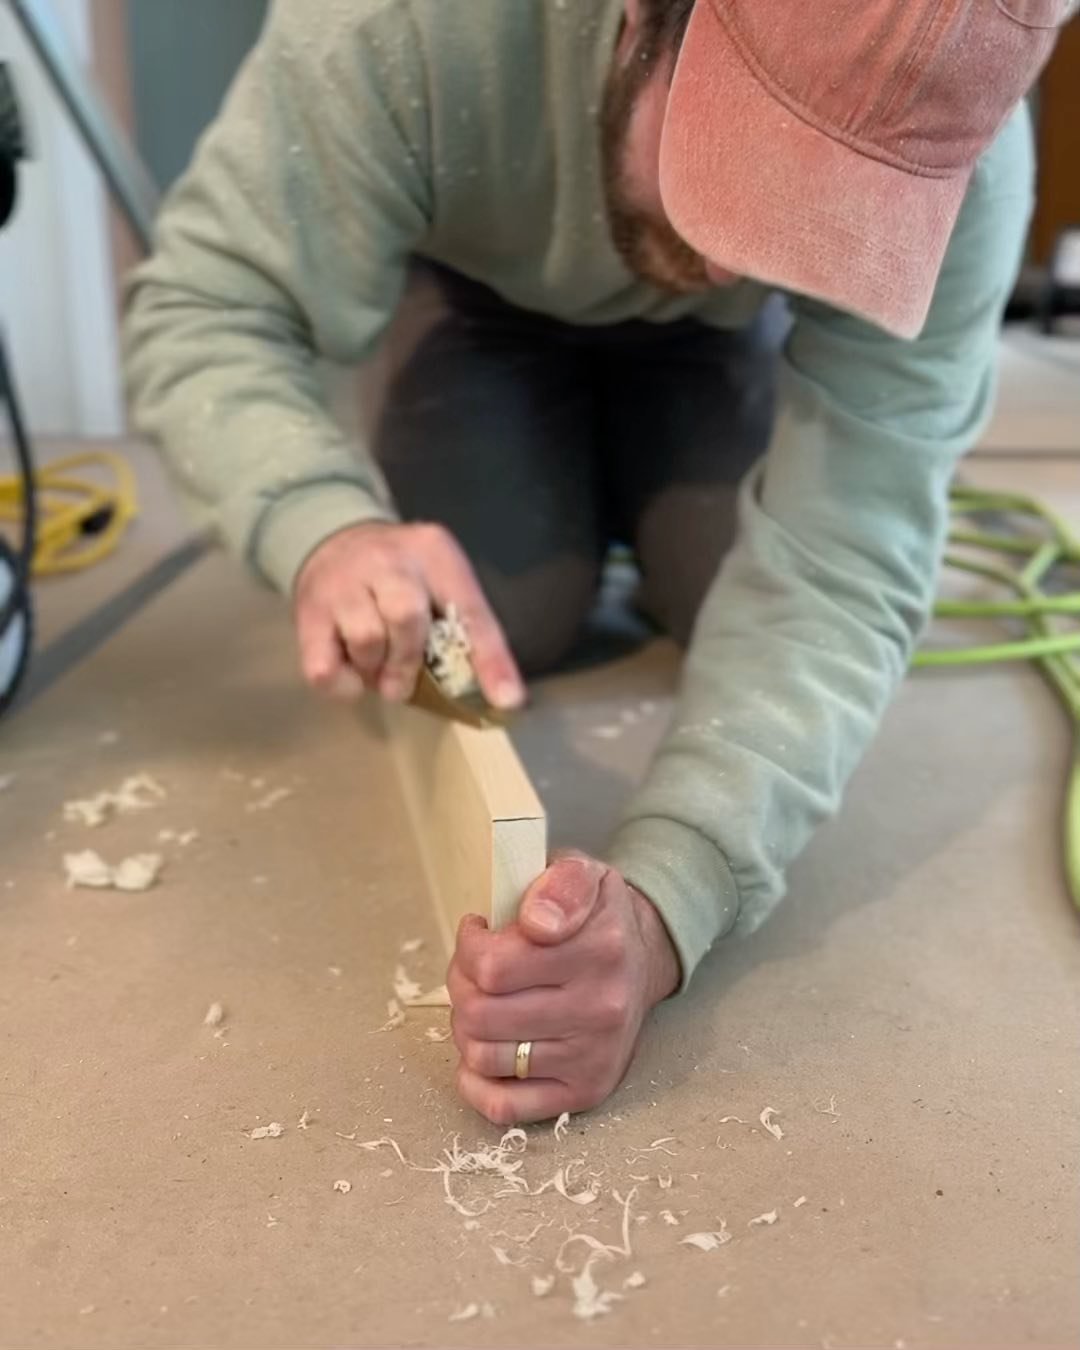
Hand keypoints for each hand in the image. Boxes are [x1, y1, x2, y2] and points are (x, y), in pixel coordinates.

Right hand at [292, 521, 523, 707]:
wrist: (330, 537)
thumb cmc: (398, 575)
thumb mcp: (440, 581)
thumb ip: (467, 628)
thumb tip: (502, 697)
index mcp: (433, 553)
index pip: (469, 609)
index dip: (490, 658)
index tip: (506, 699)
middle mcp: (387, 561)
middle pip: (407, 616)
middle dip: (410, 661)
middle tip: (404, 681)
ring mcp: (343, 584)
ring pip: (366, 639)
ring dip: (375, 670)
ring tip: (376, 667)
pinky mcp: (309, 612)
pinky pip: (325, 667)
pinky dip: (343, 685)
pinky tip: (351, 674)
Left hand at [448, 854, 680, 1124]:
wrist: (642, 960)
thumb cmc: (595, 918)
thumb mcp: (582, 874)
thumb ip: (560, 884)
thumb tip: (537, 923)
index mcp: (601, 949)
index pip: (492, 966)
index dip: (469, 946)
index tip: (480, 932)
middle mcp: (603, 1008)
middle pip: (479, 1013)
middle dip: (462, 985)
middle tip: (476, 970)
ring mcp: (594, 1057)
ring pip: (483, 1057)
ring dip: (467, 1028)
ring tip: (485, 1002)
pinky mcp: (585, 1093)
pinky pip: (505, 1106)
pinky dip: (477, 1082)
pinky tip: (487, 1050)